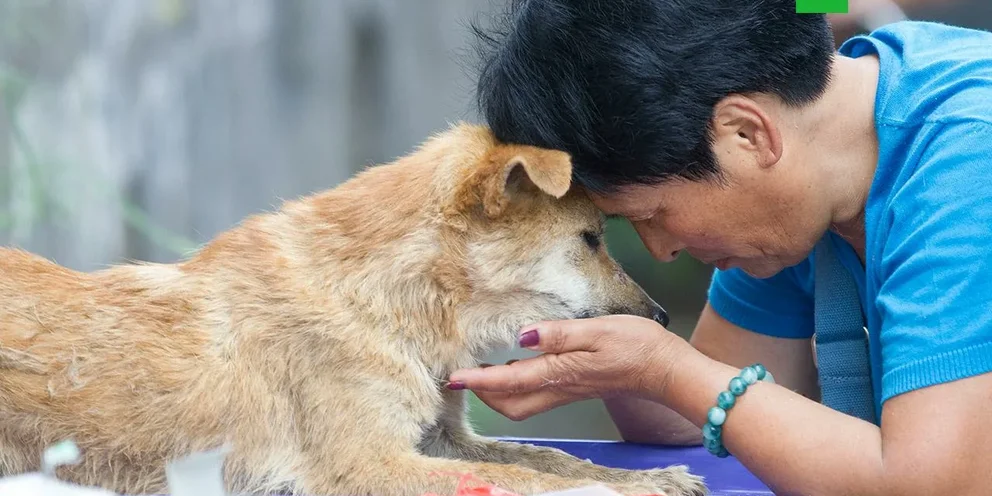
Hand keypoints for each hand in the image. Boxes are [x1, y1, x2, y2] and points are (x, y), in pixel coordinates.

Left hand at [447, 315, 691, 420]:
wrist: (665, 369)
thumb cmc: (636, 345)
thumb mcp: (597, 330)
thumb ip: (558, 334)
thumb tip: (522, 336)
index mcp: (561, 372)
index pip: (509, 381)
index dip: (478, 381)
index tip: (453, 379)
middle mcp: (560, 387)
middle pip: (510, 405)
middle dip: (483, 395)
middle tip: (463, 377)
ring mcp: (568, 391)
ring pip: (522, 404)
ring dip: (498, 393)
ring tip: (481, 372)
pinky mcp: (576, 388)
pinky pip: (537, 395)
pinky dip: (517, 386)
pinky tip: (517, 366)